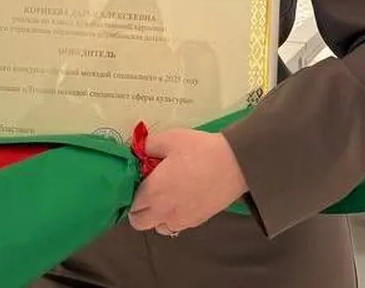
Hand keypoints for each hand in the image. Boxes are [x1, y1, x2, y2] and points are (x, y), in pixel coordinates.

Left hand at [127, 129, 247, 236]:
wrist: (234, 165)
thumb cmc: (199, 150)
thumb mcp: (170, 138)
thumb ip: (148, 145)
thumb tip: (138, 150)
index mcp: (152, 192)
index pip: (130, 203)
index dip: (131, 192)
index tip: (138, 181)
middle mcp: (163, 211)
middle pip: (139, 222)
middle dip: (138, 210)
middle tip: (147, 192)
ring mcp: (180, 219)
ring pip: (158, 227)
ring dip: (156, 216)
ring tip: (165, 198)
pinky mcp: (196, 221)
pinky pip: (176, 226)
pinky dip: (173, 218)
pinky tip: (181, 201)